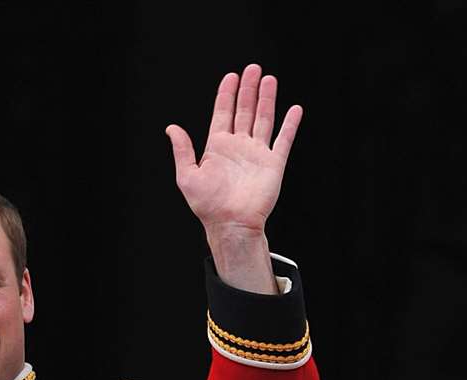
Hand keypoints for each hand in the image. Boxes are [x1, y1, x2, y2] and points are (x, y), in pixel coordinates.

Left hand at [167, 64, 300, 236]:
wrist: (231, 223)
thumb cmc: (207, 205)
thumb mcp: (187, 175)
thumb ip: (182, 150)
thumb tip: (171, 128)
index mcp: (217, 147)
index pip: (223, 113)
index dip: (226, 94)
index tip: (231, 76)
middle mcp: (238, 147)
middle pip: (244, 111)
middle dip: (248, 90)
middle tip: (252, 69)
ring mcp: (256, 153)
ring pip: (263, 119)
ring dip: (266, 99)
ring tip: (269, 79)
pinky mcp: (273, 163)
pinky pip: (283, 139)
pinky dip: (290, 124)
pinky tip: (294, 109)